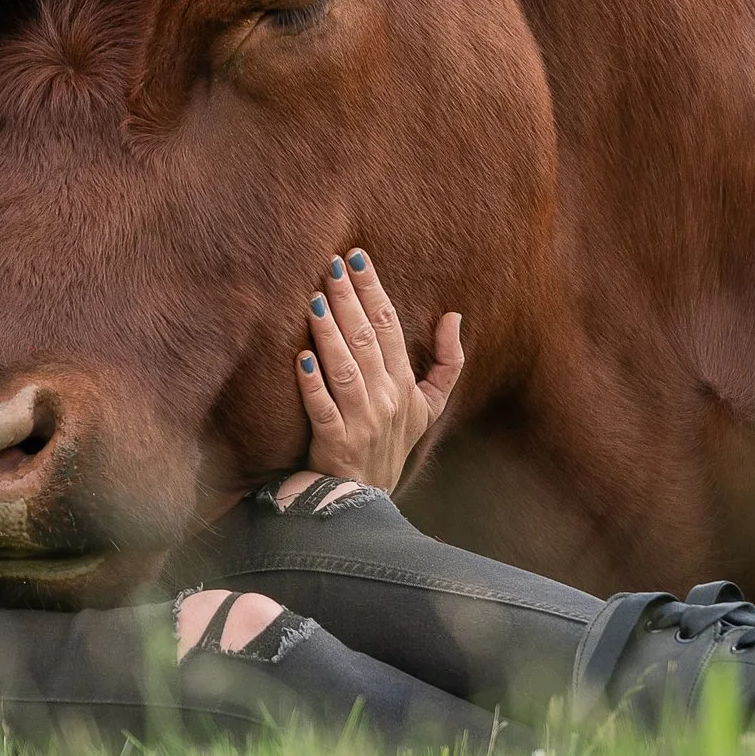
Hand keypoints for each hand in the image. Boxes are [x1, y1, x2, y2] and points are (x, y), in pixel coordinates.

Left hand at [295, 249, 463, 491]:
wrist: (364, 498)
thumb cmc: (392, 444)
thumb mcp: (430, 407)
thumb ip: (447, 362)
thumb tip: (454, 316)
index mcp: (405, 385)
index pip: (390, 327)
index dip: (373, 290)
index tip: (356, 257)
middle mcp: (386, 400)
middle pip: (367, 341)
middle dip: (349, 300)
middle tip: (331, 264)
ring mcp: (361, 423)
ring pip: (345, 370)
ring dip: (330, 334)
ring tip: (315, 301)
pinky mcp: (335, 444)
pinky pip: (322, 409)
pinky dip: (312, 384)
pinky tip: (300, 358)